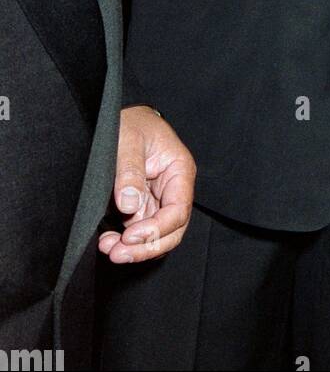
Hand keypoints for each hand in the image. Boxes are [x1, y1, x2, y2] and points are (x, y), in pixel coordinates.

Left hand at [100, 106, 195, 263]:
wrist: (122, 118)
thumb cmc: (131, 122)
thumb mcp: (127, 139)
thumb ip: (129, 171)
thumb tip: (129, 206)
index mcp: (179, 170)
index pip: (178, 211)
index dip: (156, 229)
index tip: (130, 237)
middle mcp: (173, 189)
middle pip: (171, 230)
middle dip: (147, 247)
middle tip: (118, 254)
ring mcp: (158, 199)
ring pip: (156, 236)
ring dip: (134, 248)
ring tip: (108, 248)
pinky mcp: (142, 205)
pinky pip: (140, 230)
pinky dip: (125, 241)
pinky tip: (109, 241)